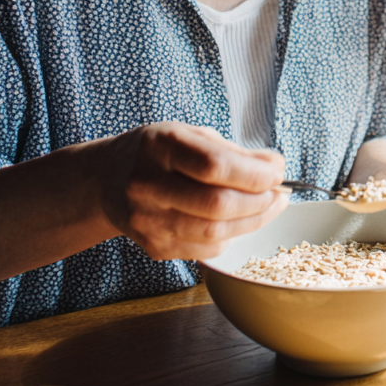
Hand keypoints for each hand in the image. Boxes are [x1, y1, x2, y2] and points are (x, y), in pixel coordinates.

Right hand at [100, 122, 288, 260]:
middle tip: (279, 194)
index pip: (214, 165)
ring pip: (213, 234)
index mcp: (160, 147)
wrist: (105, 180)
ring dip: (252, 223)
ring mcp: (147, 221)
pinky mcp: (152, 247)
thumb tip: (274, 167)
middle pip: (216, 205)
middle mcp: (148, 185)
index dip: (254, 173)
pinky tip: (239, 222)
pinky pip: (203, 250)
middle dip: (259, 202)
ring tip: (269, 208)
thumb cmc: (156, 152)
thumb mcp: (189, 134)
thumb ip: (231, 151)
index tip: (278, 171)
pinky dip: (229, 237)